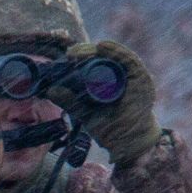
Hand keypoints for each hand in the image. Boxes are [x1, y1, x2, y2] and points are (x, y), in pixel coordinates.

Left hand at [45, 40, 160, 166]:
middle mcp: (124, 76)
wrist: (128, 146)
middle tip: (71, 53)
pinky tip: (102, 46)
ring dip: (97, 50)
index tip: (68, 55)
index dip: (82, 56)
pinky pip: (129, 60)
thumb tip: (50, 90)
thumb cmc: (111, 130)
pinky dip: (116, 52)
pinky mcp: (142, 79)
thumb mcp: (86, 113)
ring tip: (81, 52)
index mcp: (111, 80)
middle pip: (105, 56)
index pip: (96, 62)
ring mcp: (134, 77)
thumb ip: (71, 102)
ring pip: (116, 56)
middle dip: (87, 51)